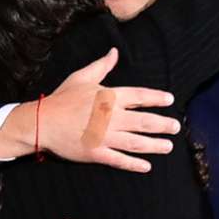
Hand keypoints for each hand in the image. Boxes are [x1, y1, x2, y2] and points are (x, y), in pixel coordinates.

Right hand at [13, 48, 180, 171]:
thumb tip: (114, 52)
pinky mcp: (96, 153)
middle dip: (162, 124)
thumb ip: (101, 66)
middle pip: (143, 121)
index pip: (139, 96)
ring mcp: (104, 136)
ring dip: (154, 145)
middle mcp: (110, 117)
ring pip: (135, 142)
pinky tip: (147, 166)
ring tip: (168, 146)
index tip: (169, 100)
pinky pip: (119, 160)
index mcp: (109, 97)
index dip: (156, 98)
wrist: (42, 122)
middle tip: (176, 127)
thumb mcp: (81, 77)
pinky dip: (133, 164)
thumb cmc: (62, 98)